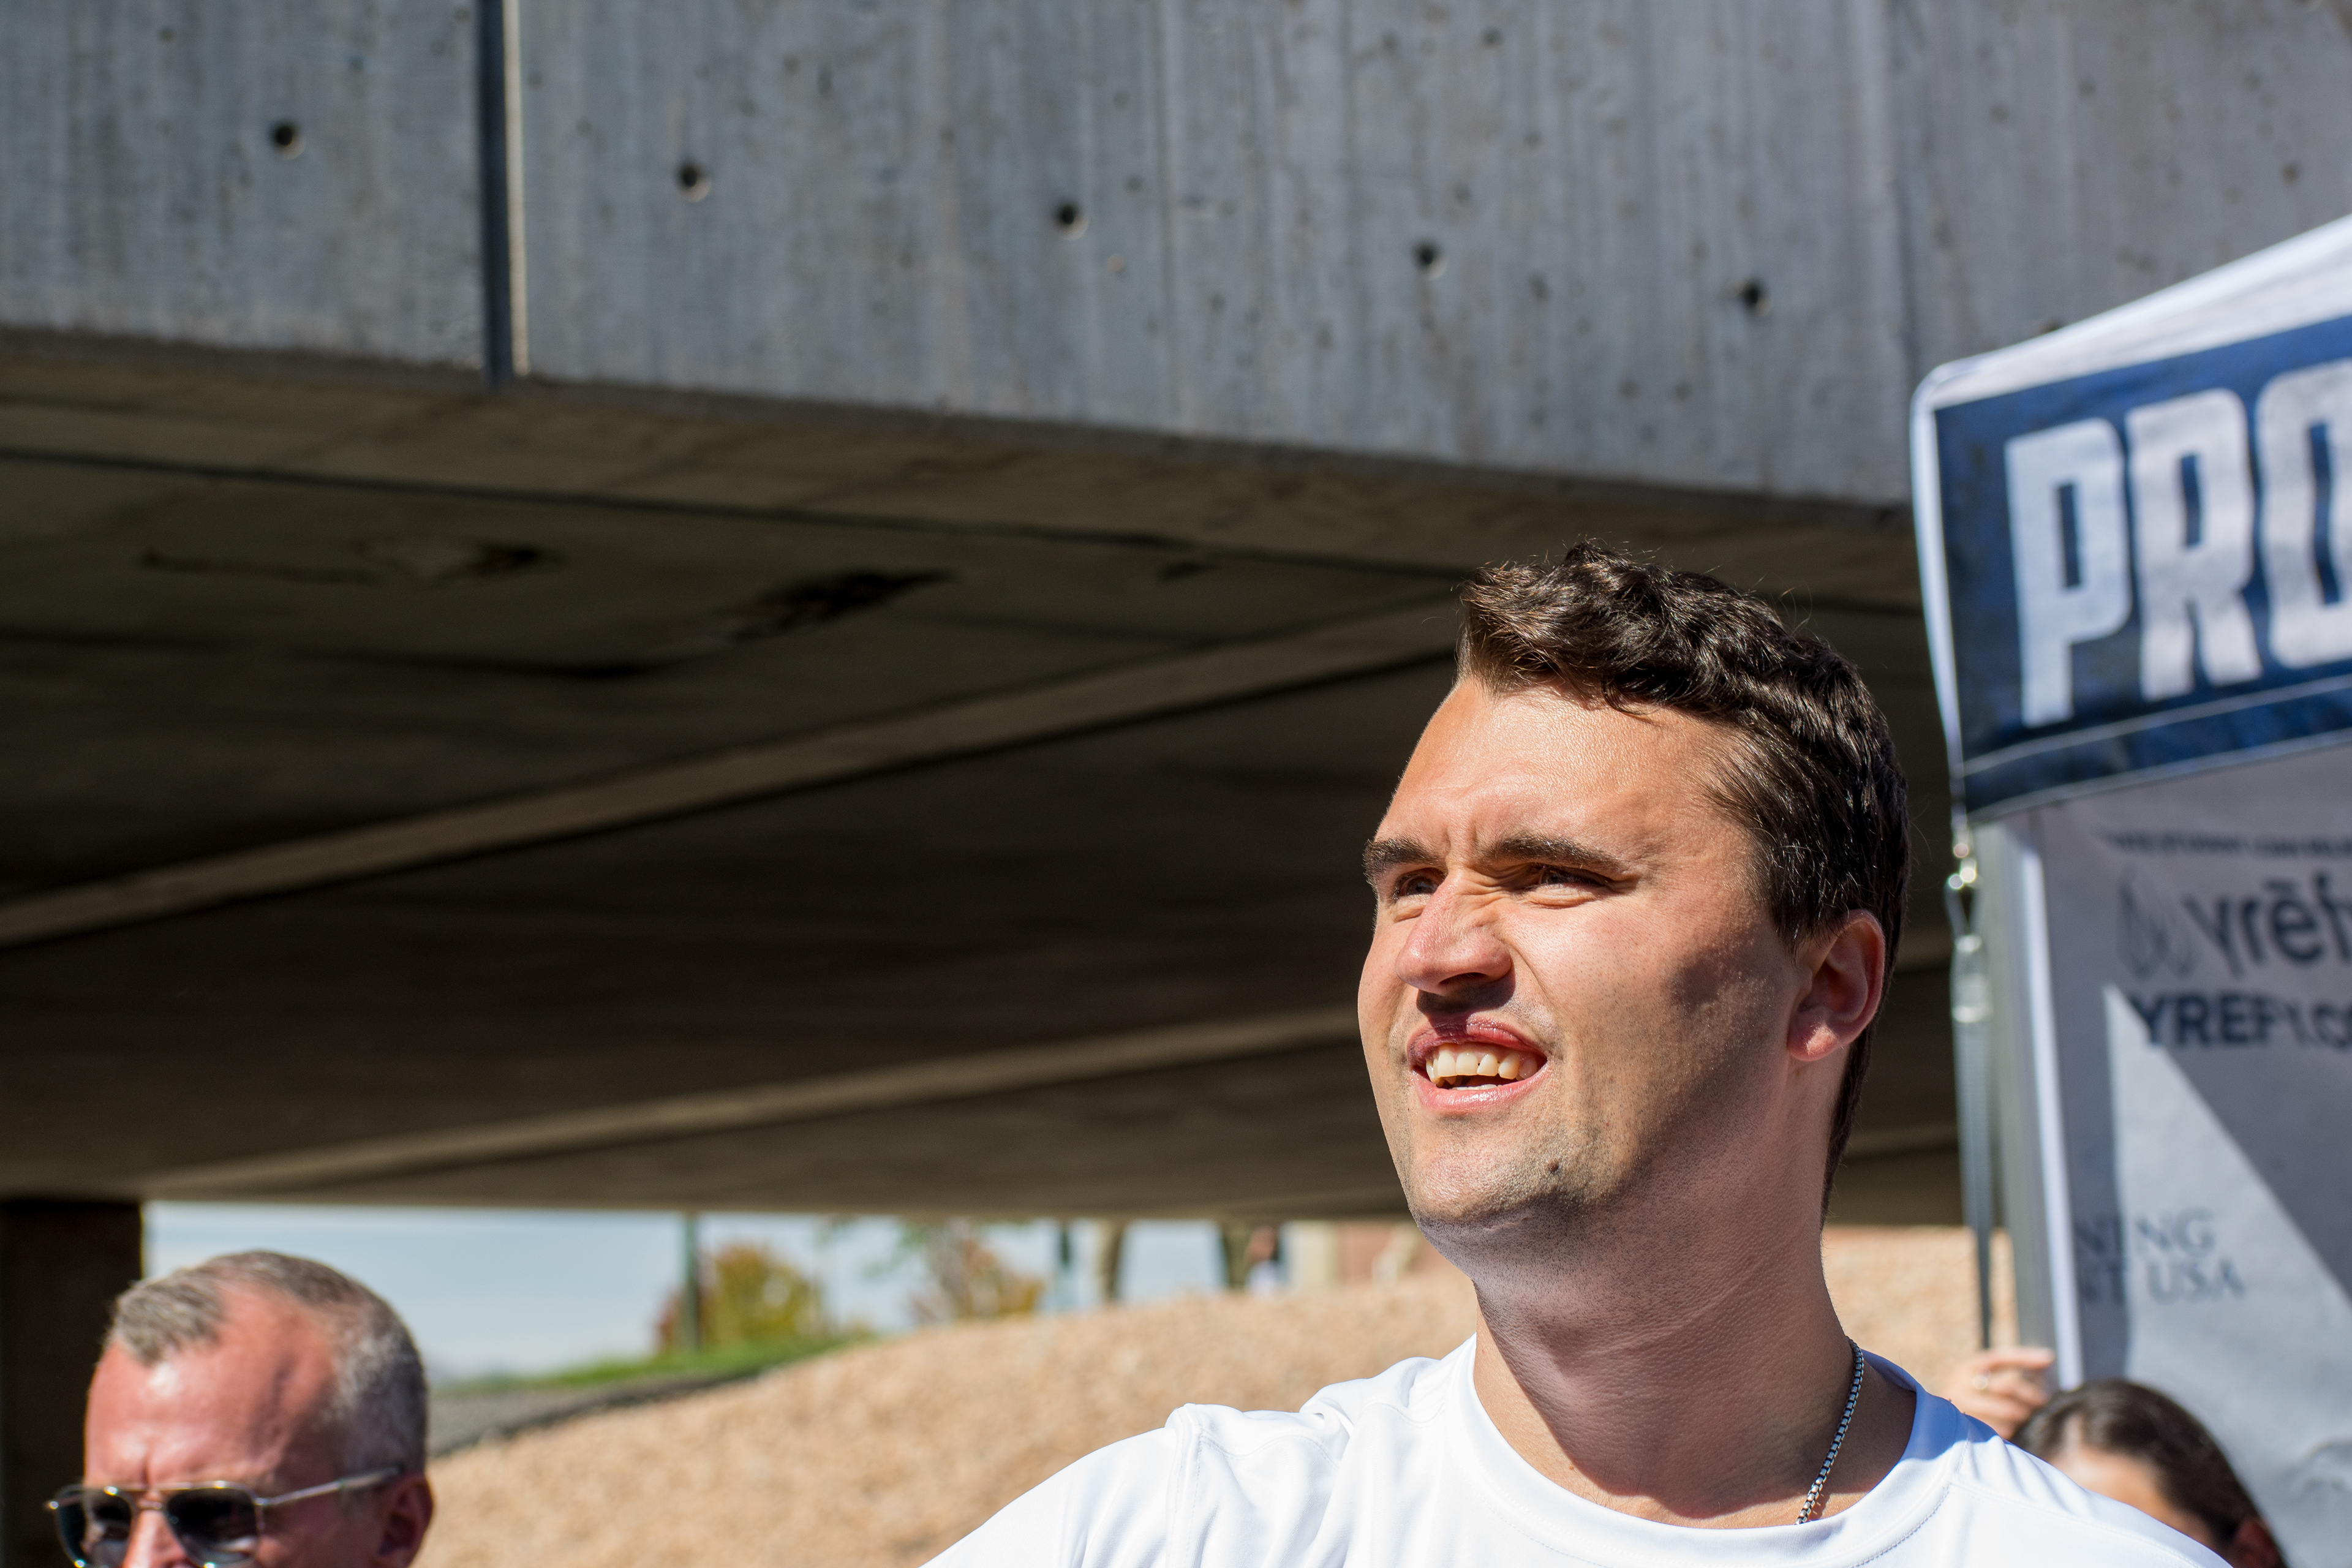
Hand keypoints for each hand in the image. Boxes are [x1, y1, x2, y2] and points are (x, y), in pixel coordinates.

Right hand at [1939, 1346, 2053, 1437]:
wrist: (1935, 1423)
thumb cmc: (1973, 1401)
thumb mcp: (1984, 1380)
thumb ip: (2011, 1372)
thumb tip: (2047, 1359)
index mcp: (1968, 1367)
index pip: (2000, 1357)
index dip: (2025, 1357)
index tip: (2049, 1357)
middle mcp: (1961, 1382)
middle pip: (2007, 1385)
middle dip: (2030, 1395)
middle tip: (2043, 1402)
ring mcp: (1961, 1405)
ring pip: (2004, 1409)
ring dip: (2022, 1415)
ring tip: (2029, 1418)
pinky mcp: (1963, 1425)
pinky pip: (1996, 1429)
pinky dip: (2009, 1430)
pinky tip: (2014, 1430)